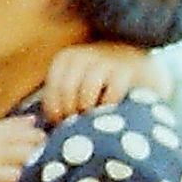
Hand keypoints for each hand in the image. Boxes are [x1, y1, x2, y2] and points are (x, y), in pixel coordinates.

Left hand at [45, 41, 170, 116]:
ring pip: (86, 92)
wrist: (144, 68)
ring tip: (93, 120)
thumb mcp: (79, 82)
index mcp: (66, 58)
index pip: (52, 91)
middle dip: (72, 113)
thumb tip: (37, 124)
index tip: (66, 124)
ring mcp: (106, 60)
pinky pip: (111, 92)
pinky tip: (110, 113)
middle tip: (80, 125)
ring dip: (88, 111)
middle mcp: (83, 55)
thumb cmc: (104, 83)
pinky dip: (108, 107)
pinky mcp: (126, 69)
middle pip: (66, 92)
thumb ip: (62, 97)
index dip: (57, 113)